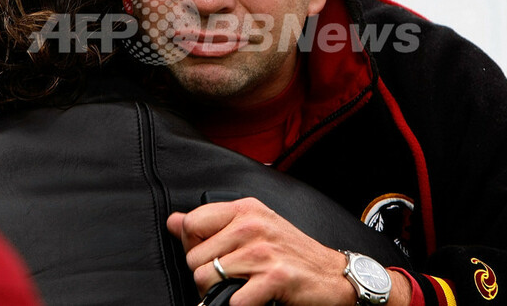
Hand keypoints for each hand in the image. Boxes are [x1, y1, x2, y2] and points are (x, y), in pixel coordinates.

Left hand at [166, 197, 359, 305]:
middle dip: (206, 275)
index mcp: (244, 209)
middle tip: (231, 278)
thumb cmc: (290, 253)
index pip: (191, 224)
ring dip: (218, 293)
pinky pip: (231, 301)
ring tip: (240, 288)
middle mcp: (252, 225)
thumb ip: (211, 224)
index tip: (211, 256)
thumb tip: (173, 222)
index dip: (193, 247)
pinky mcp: (273, 278)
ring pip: (206, 279)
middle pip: (194, 258)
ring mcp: (262, 251)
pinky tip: (250, 299)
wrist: (332, 275)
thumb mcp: (252, 227)